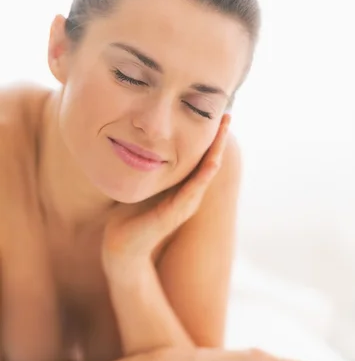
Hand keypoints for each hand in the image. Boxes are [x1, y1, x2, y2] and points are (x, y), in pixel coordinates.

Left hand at [102, 114, 230, 277]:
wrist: (121, 246)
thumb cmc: (129, 216)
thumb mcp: (143, 184)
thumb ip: (148, 168)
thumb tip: (142, 143)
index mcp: (181, 187)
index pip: (199, 157)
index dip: (208, 137)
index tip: (213, 115)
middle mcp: (189, 195)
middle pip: (209, 160)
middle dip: (218, 138)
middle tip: (227, 114)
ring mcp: (185, 204)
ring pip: (207, 171)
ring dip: (217, 149)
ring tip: (224, 129)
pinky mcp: (176, 212)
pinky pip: (195, 188)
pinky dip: (205, 173)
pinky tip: (213, 159)